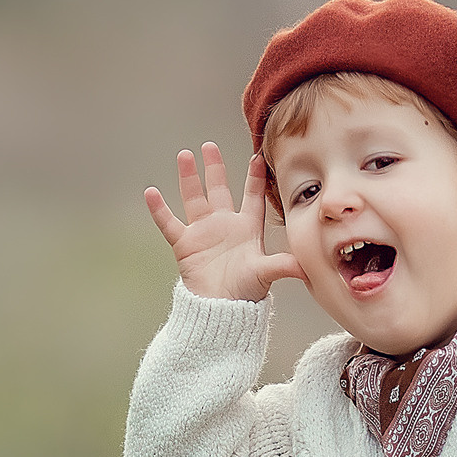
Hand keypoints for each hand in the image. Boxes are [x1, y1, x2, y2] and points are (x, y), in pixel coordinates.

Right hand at [143, 142, 305, 302]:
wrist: (221, 311)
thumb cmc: (246, 293)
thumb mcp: (265, 274)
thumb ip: (283, 265)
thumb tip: (305, 266)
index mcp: (247, 229)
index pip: (252, 197)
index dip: (255, 178)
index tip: (257, 156)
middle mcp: (225, 226)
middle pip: (219, 189)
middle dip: (215, 168)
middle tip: (210, 146)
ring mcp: (203, 233)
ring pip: (194, 198)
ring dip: (188, 178)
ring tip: (184, 155)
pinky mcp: (185, 245)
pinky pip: (169, 223)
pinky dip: (159, 209)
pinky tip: (151, 192)